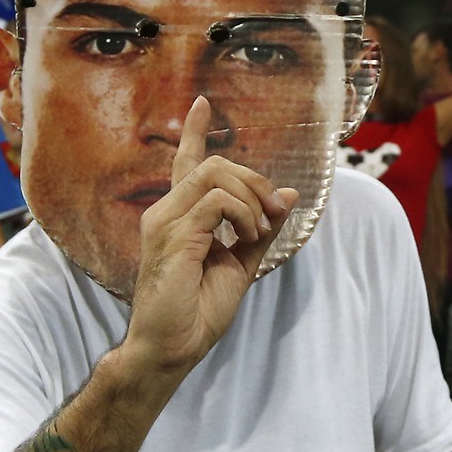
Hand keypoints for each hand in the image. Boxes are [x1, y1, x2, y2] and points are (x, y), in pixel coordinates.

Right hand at [124, 96, 296, 374]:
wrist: (172, 348)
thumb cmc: (197, 311)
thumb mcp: (241, 264)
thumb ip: (261, 228)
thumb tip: (287, 193)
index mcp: (179, 215)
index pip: (185, 162)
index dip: (195, 131)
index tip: (203, 103)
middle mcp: (165, 211)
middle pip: (214, 164)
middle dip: (256, 180)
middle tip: (274, 215)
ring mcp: (164, 222)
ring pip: (215, 175)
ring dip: (252, 199)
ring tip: (259, 231)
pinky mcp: (172, 238)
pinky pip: (215, 202)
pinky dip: (243, 215)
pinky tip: (247, 238)